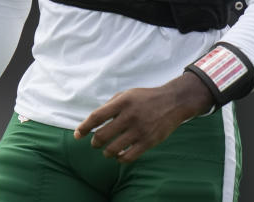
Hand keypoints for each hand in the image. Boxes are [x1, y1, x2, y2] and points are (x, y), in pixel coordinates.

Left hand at [74, 72, 213, 162]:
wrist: (175, 101)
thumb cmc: (147, 98)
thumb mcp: (128, 94)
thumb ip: (110, 106)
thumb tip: (92, 122)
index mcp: (123, 102)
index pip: (96, 117)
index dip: (84, 127)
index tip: (78, 135)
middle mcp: (130, 115)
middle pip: (102, 136)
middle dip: (95, 142)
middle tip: (96, 143)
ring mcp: (140, 129)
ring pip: (112, 149)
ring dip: (106, 152)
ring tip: (108, 150)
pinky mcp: (149, 141)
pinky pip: (127, 157)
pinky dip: (120, 158)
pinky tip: (121, 154)